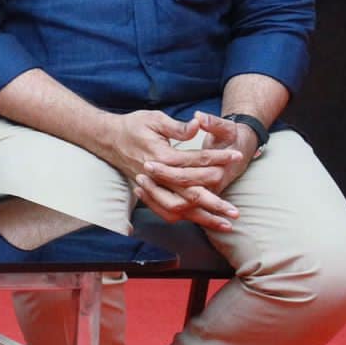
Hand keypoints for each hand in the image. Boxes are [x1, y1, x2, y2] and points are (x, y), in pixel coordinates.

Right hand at [97, 110, 242, 230]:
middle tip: (236, 212)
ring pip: (180, 208)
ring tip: (225, 225)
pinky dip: (184, 218)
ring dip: (203, 218)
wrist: (107, 138)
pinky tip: (200, 221)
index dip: (219, 158)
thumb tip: (198, 125)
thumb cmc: (132, 126)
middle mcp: (157, 176)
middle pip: (190, 193)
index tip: (238, 156)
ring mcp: (153, 186)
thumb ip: (177, 127)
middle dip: (215, 203)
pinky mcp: (150, 191)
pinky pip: (166, 211)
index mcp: (161, 156)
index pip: (196, 160)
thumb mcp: (154, 119)